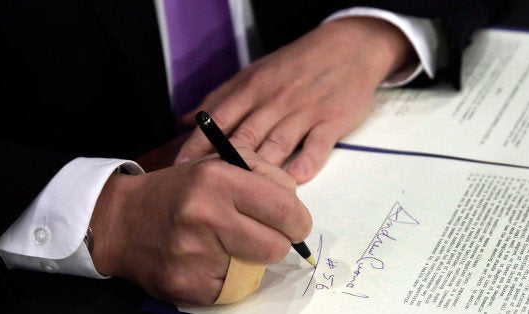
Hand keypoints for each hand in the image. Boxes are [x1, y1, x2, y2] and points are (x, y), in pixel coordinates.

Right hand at [88, 149, 311, 305]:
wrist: (122, 221)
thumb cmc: (181, 190)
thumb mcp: (220, 163)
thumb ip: (265, 174)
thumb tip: (296, 206)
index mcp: (217, 179)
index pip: (285, 209)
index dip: (298, 221)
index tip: (294, 224)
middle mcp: (204, 215)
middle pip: (276, 247)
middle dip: (277, 243)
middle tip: (262, 235)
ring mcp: (193, 255)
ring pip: (256, 271)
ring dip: (250, 260)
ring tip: (227, 244)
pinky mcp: (186, 285)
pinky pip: (231, 289)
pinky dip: (227, 277)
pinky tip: (207, 260)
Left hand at [175, 17, 414, 182]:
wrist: (347, 49)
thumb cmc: (295, 65)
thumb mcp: (254, 73)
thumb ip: (221, 98)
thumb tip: (185, 120)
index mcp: (252, 90)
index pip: (218, 122)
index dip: (197, 147)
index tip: (181, 171)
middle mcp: (274, 101)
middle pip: (245, 138)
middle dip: (224, 167)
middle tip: (209, 194)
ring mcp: (304, 111)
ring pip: (278, 143)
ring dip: (262, 170)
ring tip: (247, 198)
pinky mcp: (331, 120)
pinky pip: (317, 143)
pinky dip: (307, 160)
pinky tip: (296, 178)